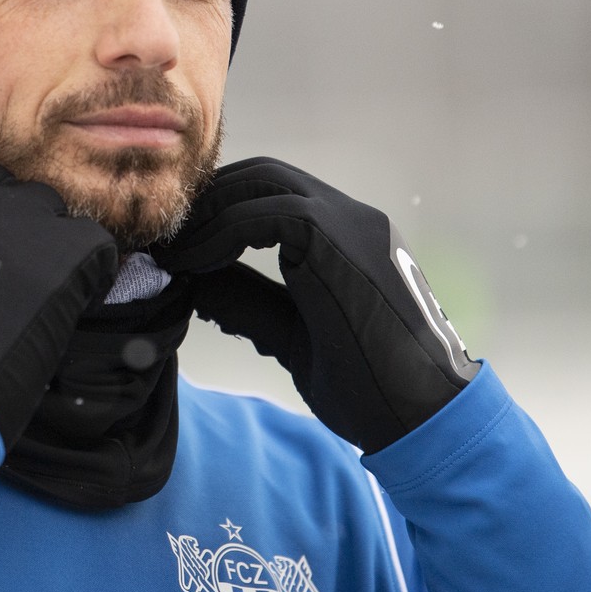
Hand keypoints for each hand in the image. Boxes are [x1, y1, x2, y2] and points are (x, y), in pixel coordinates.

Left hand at [153, 157, 478, 451]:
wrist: (424, 418)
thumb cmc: (367, 386)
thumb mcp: (291, 335)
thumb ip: (248, 302)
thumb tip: (193, 281)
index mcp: (346, 235)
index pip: (271, 191)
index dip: (218, 209)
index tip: (177, 246)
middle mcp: (352, 217)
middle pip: (264, 174)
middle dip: (209, 200)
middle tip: (166, 240)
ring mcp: (353, 224)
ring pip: (266, 180)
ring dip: (212, 212)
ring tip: (175, 253)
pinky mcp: (344, 240)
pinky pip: (270, 212)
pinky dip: (224, 231)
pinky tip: (197, 265)